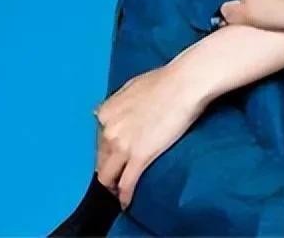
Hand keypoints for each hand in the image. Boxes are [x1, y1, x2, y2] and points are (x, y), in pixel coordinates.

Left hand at [94, 61, 208, 208]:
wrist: (184, 84)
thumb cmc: (165, 81)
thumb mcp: (131, 87)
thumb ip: (119, 105)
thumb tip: (114, 114)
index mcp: (106, 113)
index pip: (99, 142)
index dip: (107, 152)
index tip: (115, 158)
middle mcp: (108, 131)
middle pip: (101, 161)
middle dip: (108, 170)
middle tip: (118, 177)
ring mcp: (122, 146)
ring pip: (108, 177)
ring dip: (113, 186)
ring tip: (120, 192)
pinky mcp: (140, 157)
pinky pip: (127, 184)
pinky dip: (125, 196)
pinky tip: (127, 203)